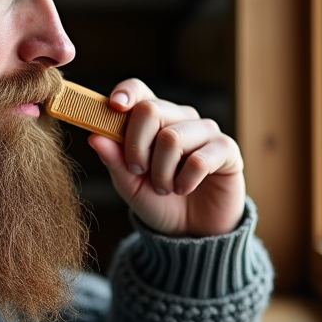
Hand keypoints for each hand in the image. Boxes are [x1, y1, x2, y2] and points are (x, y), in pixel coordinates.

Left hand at [87, 78, 245, 236]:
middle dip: (136, 147)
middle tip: (139, 171)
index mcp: (154, 119)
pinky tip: (184, 189)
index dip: (126, 93)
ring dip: (161, 172)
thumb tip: (94, 136)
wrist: (191, 231)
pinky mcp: (227, 150)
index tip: (115, 107)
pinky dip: (185, 180)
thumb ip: (114, 160)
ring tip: (164, 188)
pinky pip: (199, 159)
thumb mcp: (129, 184)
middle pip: (151, 109)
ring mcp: (205, 131)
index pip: (139, 90)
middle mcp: (180, 117)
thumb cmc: (159, 202)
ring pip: (172, 138)